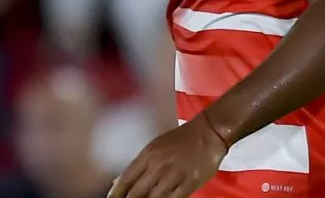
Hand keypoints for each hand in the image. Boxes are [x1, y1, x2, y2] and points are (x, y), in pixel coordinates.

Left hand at [109, 115, 227, 197]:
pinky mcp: (189, 183)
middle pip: (136, 193)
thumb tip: (119, 182)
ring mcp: (174, 175)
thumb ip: (140, 165)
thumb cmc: (180, 140)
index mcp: (148, 154)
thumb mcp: (156, 147)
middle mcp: (158, 165)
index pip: (126, 179)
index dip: (116, 194)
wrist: (208, 133)